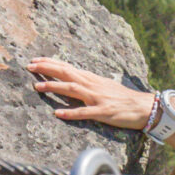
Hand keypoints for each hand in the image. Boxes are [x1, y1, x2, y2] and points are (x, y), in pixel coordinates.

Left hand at [28, 56, 156, 129]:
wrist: (144, 107)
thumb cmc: (123, 98)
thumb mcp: (104, 85)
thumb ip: (88, 82)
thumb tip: (72, 78)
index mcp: (92, 79)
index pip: (68, 67)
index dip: (50, 63)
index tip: (35, 60)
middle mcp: (93, 85)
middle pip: (67, 73)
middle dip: (47, 69)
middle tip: (29, 66)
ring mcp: (97, 98)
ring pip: (73, 89)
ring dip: (55, 87)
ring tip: (38, 87)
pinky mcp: (103, 112)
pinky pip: (85, 112)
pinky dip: (70, 112)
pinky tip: (58, 114)